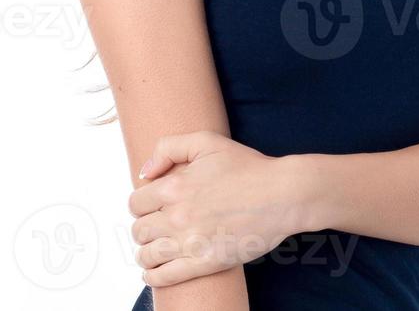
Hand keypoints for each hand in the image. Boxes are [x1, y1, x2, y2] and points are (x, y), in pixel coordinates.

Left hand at [129, 130, 308, 286]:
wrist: (282, 195)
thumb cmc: (248, 167)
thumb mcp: (207, 141)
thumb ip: (169, 148)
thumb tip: (144, 174)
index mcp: (175, 187)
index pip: (136, 203)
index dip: (142, 204)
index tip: (151, 206)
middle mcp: (178, 217)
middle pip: (139, 230)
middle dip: (145, 227)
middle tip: (156, 226)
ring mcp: (191, 242)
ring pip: (147, 255)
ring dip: (146, 253)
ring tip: (154, 249)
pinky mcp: (206, 263)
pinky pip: (166, 277)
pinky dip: (153, 276)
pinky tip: (154, 272)